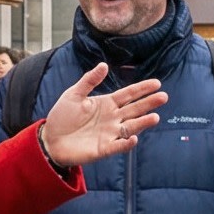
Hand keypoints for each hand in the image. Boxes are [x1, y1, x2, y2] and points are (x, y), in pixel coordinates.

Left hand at [38, 63, 163, 167]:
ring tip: (155, 117)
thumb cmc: (62, 116)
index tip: (156, 83)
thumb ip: (89, 81)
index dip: (142, 89)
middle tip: (163, 96)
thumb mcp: (74, 94)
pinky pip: (118, 146)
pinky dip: (126, 143)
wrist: (50, 139)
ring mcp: (109, 134)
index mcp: (107, 103)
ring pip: (131, 127)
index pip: (128, 95)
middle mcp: (112, 118)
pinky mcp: (103, 149)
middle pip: (134, 109)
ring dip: (143, 123)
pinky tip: (133, 138)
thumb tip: (104, 65)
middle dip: (149, 103)